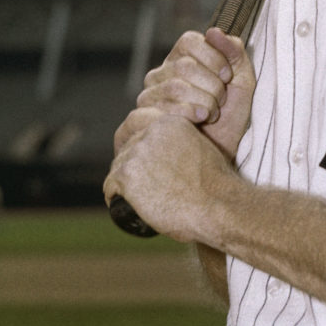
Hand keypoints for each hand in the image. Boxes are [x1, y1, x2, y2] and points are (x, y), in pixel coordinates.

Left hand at [104, 110, 231, 242]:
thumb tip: (166, 152)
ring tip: (137, 196)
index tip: (149, 168)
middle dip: (133, 167)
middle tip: (145, 186)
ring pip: (118, 167)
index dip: (144, 152)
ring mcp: (137, 152)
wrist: (215, 204)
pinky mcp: (127, 175)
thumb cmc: (213, 182)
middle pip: (128, 149)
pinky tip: (122, 202)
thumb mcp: (199, 146)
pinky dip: (114, 195)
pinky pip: (110, 186)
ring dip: (123, 182)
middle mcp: (151, 132)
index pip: (143, 133)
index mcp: (170, 121)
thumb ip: (181, 140)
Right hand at [114, 27, 254, 161]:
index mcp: (180, 61)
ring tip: (209, 118)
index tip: (227, 77)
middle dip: (212, 87)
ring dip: (202, 105)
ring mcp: (144, 100)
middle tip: (219, 104)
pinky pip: (152, 112)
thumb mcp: (242, 83)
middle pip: (184, 66)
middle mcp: (158, 77)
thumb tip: (214, 31)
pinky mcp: (132, 125)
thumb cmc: (229, 121)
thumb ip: (234, 53)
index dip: (213, 57)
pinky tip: (192, 127)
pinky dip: (181, 118)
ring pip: (173, 87)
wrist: (218, 161)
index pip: (189, 41)